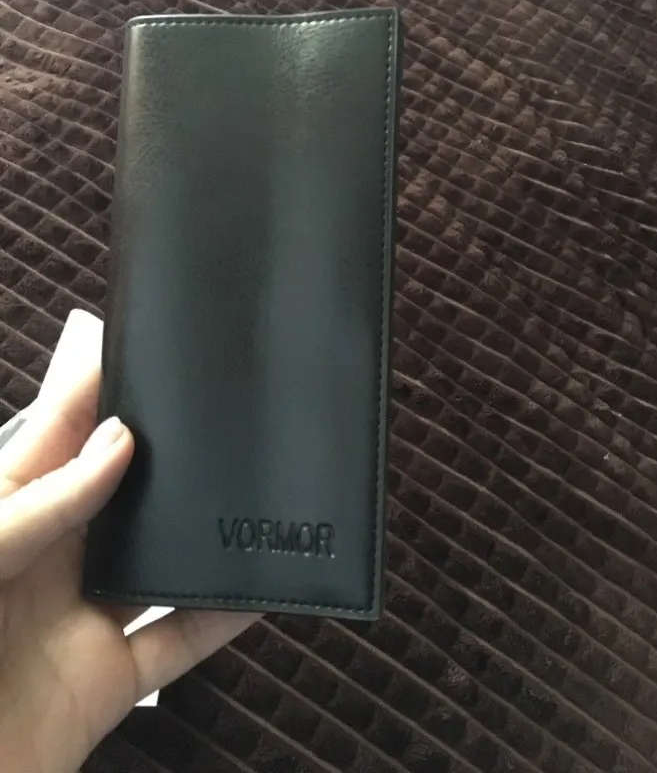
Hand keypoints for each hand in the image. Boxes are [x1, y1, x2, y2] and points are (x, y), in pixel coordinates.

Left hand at [0, 311, 258, 772]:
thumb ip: (42, 502)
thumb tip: (119, 443)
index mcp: (1, 520)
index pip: (54, 436)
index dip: (95, 388)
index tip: (142, 343)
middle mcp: (45, 563)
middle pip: (117, 492)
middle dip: (160, 453)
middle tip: (212, 411)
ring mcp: (78, 621)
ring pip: (157, 561)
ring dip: (199, 533)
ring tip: (247, 487)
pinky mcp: (108, 680)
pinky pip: (180, 642)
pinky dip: (225, 619)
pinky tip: (262, 589)